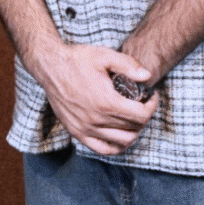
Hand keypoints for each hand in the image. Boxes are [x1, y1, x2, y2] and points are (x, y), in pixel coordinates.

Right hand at [33, 42, 157, 155]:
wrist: (51, 66)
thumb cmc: (77, 60)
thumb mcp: (104, 56)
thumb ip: (128, 65)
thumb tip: (147, 76)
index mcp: (107, 101)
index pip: (141, 115)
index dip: (152, 106)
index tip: (151, 97)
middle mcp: (97, 119)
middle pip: (133, 128)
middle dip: (143, 116)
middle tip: (142, 103)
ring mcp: (86, 128)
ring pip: (121, 141)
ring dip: (133, 131)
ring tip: (132, 118)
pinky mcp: (76, 132)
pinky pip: (102, 148)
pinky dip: (116, 146)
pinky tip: (120, 136)